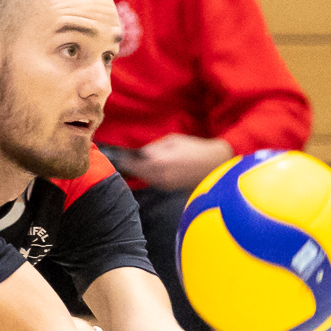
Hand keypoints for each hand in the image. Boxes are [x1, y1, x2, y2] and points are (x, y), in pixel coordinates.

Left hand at [117, 133, 233, 190]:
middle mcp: (160, 176)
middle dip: (129, 167)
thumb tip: (141, 153)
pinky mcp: (170, 189)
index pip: (134, 164)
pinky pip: (153, 182)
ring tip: (130, 165)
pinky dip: (147, 177)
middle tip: (120, 161)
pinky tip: (145, 170)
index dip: (124, 160)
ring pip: (144, 180)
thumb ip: (155, 148)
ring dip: (137, 173)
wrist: (214, 164)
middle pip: (137, 174)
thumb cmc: (195, 148)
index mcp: (159, 162)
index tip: (116, 156)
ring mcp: (165, 185)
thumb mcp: (173, 141)